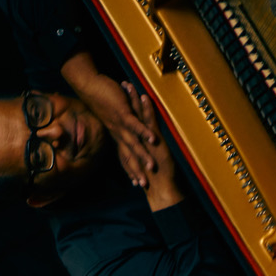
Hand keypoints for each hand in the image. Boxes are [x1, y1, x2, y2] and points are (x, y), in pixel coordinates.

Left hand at [60, 53, 155, 185]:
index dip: (130, 170)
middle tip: (144, 185)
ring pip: (133, 144)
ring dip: (142, 156)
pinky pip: (135, 125)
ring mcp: (120, 124)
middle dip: (136, 171)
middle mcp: (118, 134)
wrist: (90, 86)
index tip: (136, 184)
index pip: (124, 157)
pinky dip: (144, 132)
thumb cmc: (103, 99)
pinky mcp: (123, 113)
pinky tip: (153, 139)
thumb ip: (121, 127)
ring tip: (151, 167)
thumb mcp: (113, 118)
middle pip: (128, 156)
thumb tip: (126, 134)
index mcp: (116, 135)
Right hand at [122, 82, 181, 210]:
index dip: (118, 113)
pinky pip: (148, 121)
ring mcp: (144, 141)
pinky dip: (146, 109)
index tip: (112, 100)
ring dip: (131, 100)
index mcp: (132, 147)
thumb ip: (142, 160)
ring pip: (135, 117)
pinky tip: (144, 96)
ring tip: (127, 84)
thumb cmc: (158, 181)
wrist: (163, 191)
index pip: (124, 128)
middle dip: (121, 102)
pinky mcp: (154, 141)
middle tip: (116, 85)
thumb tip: (140, 156)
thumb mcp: (148, 167)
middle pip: (126, 117)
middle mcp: (134, 142)